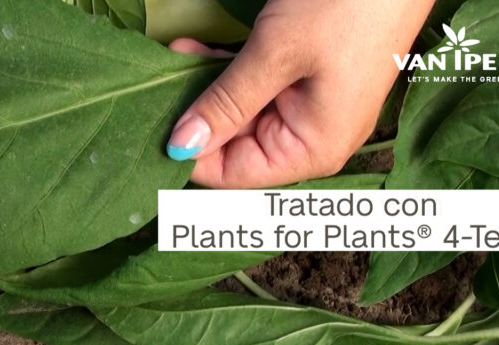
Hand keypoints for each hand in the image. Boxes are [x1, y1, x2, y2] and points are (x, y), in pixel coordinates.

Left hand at [166, 0, 434, 187]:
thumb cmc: (348, 6)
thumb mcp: (275, 55)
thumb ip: (226, 104)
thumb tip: (179, 146)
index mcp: (313, 149)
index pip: (233, 174)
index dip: (189, 155)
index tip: (150, 131)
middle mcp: (311, 138)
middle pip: (234, 145)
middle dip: (195, 116)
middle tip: (155, 89)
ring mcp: (309, 108)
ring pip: (239, 114)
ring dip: (205, 89)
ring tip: (177, 57)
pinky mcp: (304, 78)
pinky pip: (254, 87)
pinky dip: (224, 71)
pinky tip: (195, 50)